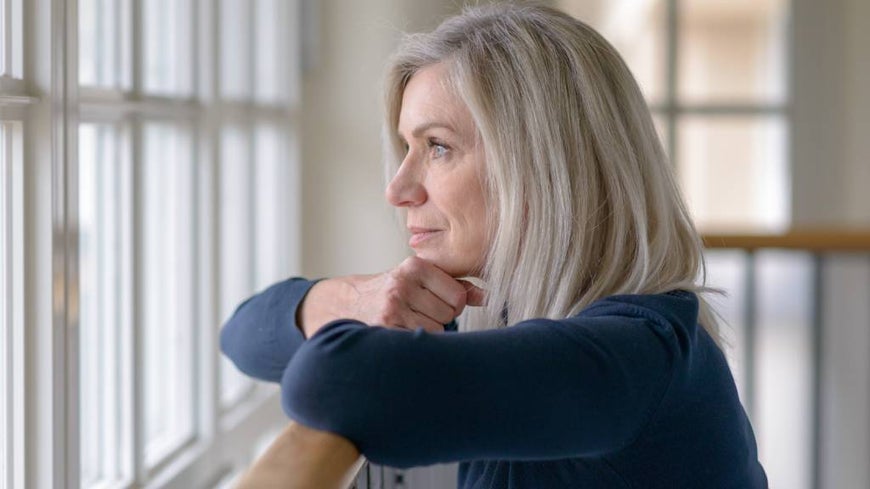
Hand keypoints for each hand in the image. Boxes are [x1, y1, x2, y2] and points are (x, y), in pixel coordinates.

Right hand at [298, 256, 484, 337]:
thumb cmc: (394, 291)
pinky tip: (402, 334)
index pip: (458, 296)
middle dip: (439, 318)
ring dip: (427, 333)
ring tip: (409, 323)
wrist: (349, 304)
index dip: (452, 305)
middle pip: (448, 315)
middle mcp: (402, 284)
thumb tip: (488, 296)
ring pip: (435, 331)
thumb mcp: (421, 280)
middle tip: (418, 313)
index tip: (435, 303)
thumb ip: (455, 285)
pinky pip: (419, 343)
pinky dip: (415, 343)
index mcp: (415, 266)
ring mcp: (392, 307)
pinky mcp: (384, 328)